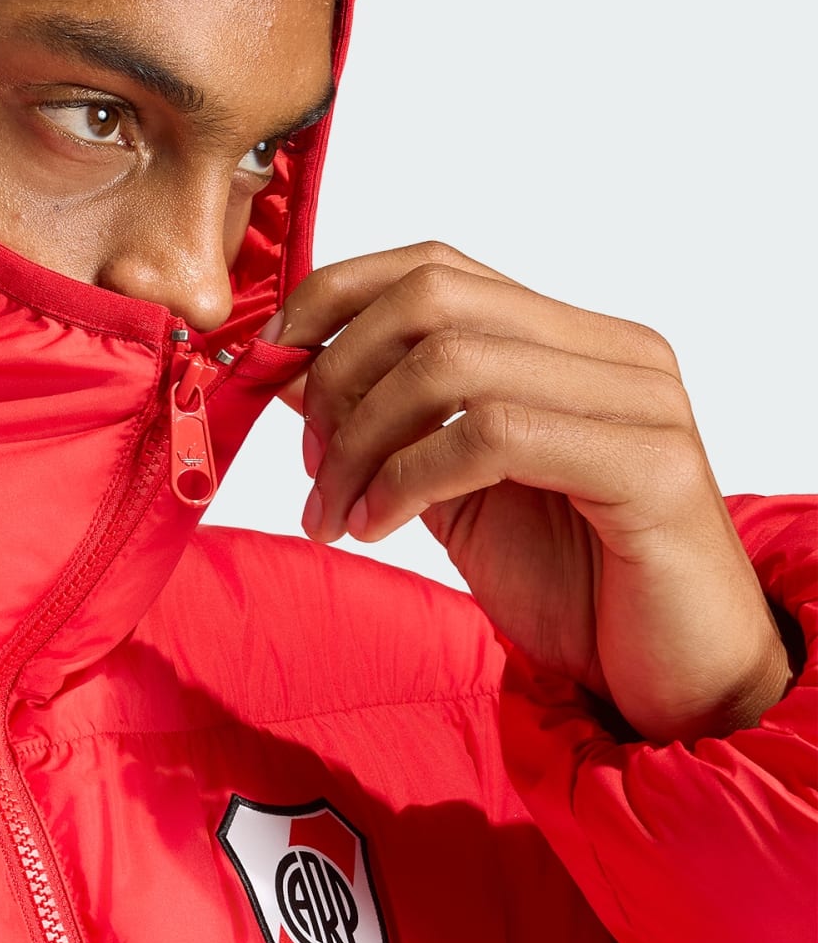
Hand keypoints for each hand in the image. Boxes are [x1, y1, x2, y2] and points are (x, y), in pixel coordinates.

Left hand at [266, 242, 793, 743]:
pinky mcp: (649, 466)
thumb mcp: (450, 491)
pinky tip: (378, 528)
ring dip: (360, 444)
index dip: (331, 302)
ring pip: (451, 363)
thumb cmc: (569, 585)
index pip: (433, 265)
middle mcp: (611, 351)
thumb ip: (390, 427)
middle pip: (432, 297)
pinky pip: (493, 435)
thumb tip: (292, 373)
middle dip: (338, 376)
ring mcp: (639, 401)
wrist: (672, 678)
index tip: (269, 368)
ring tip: (336, 514)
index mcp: (567, 341)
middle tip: (310, 465)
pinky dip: (408, 479)